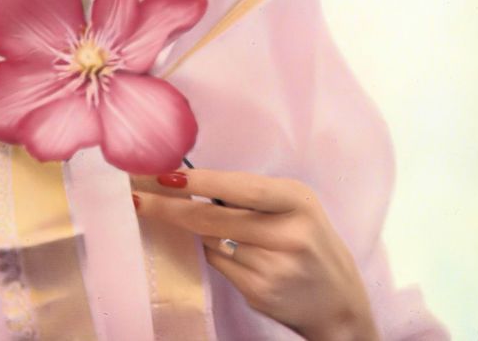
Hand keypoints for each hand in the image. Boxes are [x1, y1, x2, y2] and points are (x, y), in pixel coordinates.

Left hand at [133, 169, 379, 340]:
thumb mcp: (295, 204)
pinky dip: (217, 254)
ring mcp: (272, 267)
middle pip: (213, 218)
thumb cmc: (310, 240)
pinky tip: (242, 256)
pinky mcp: (259, 292)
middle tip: (139, 197)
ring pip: (211, 241)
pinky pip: (218, 264)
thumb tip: (192, 183)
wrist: (339, 301)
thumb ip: (253, 194)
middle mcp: (287, 233)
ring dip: (203, 232)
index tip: (164, 176)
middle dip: (170, 207)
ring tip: (233, 232)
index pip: (240, 188)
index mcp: (297, 200)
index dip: (200, 182)